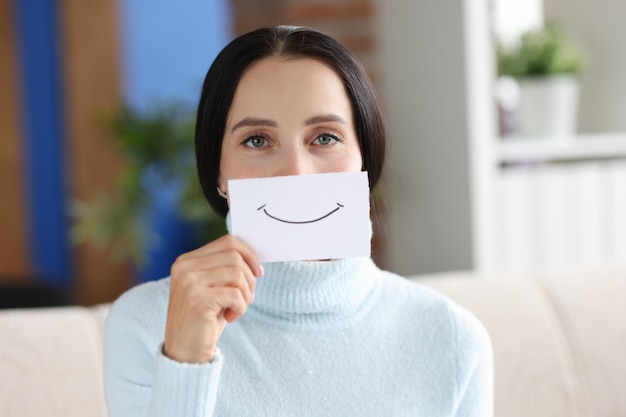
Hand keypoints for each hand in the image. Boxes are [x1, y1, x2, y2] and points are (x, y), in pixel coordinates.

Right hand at [163, 235, 262, 362]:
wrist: (185, 353)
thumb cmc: (203, 320)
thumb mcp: (212, 289)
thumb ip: (224, 270)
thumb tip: (253, 258)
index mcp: (187, 261)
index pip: (227, 242)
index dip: (249, 254)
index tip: (258, 272)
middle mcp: (185, 267)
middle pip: (235, 256)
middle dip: (249, 278)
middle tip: (247, 299)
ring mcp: (189, 282)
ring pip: (237, 273)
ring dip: (246, 294)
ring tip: (237, 308)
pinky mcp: (198, 299)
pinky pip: (235, 294)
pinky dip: (241, 307)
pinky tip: (231, 317)